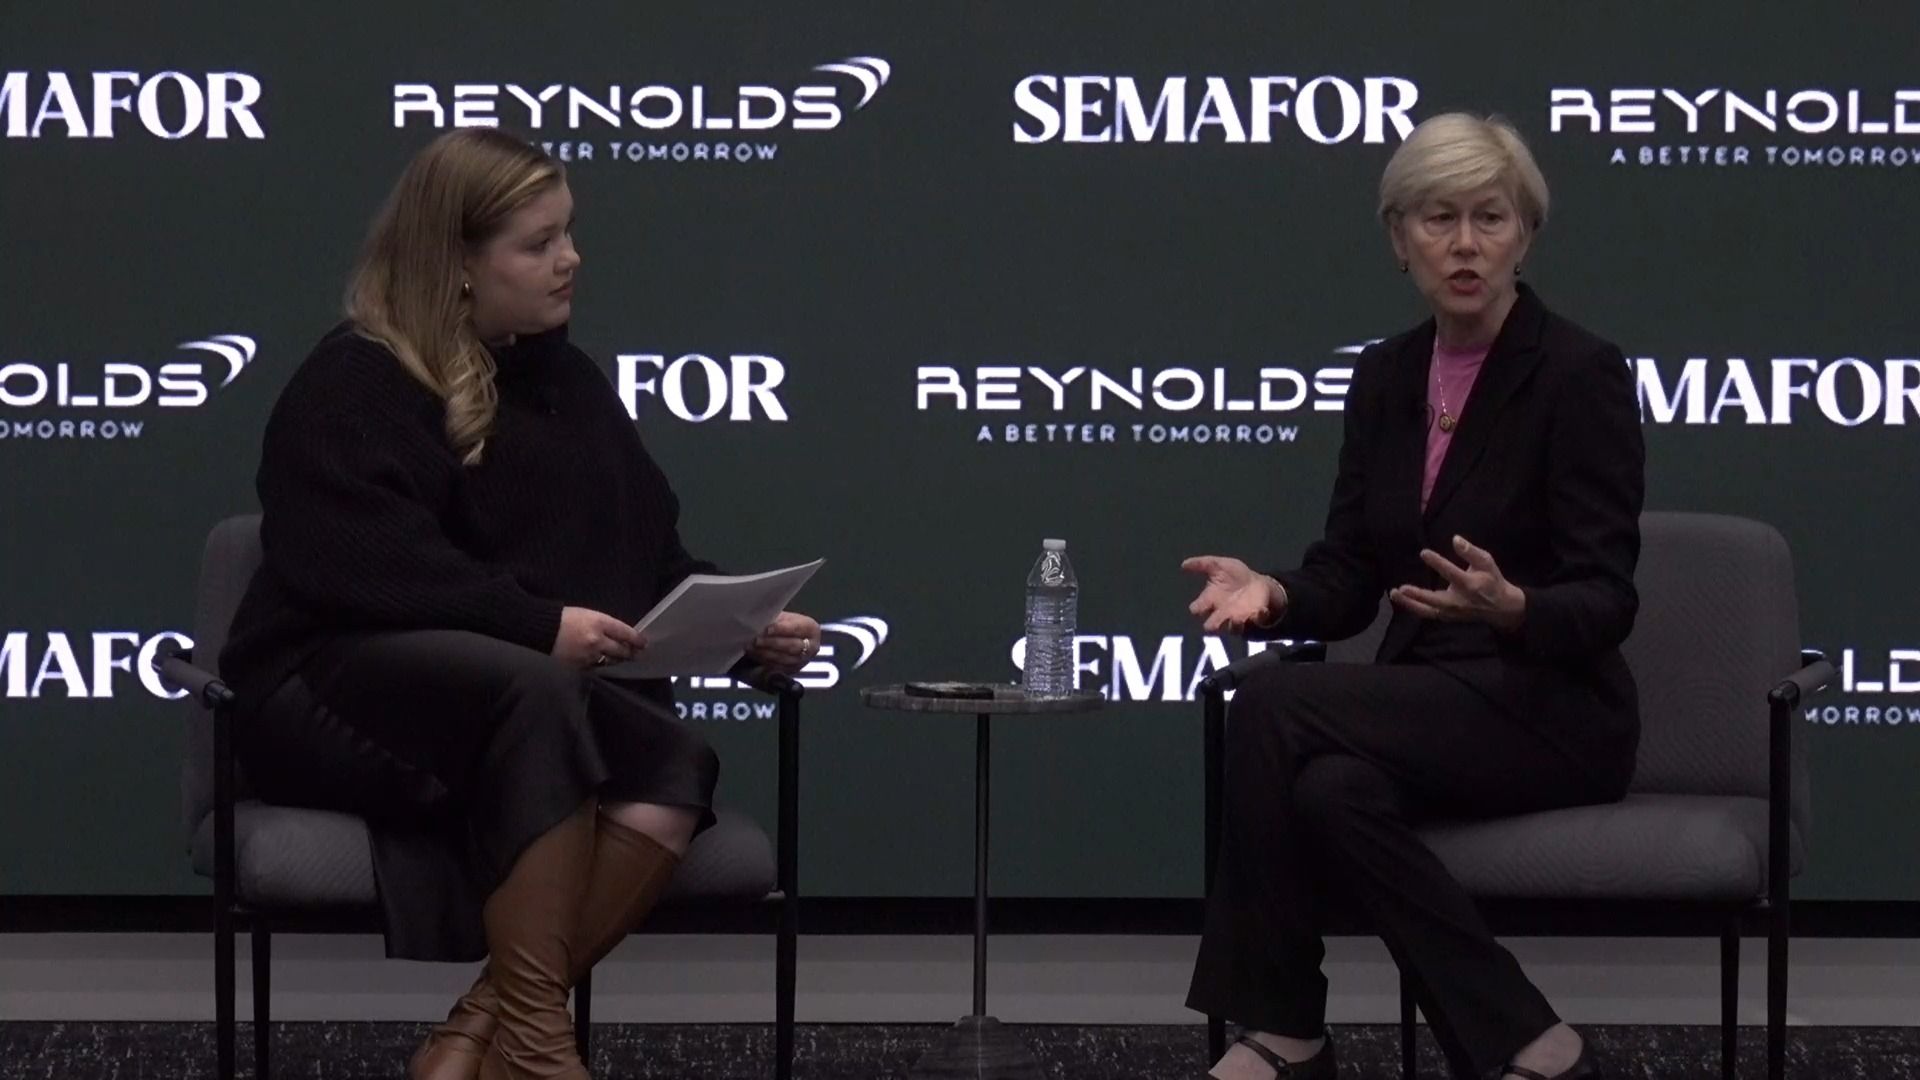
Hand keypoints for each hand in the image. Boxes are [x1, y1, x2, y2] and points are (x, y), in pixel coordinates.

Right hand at [553, 606, 646, 669]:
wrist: (539, 631)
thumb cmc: (561, 618)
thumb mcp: (585, 614)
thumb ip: (602, 624)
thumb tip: (616, 634)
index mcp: (599, 623)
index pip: (625, 632)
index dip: (637, 639)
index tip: (643, 643)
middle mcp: (597, 640)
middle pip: (621, 650)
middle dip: (630, 652)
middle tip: (637, 654)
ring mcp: (589, 656)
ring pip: (610, 661)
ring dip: (617, 660)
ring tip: (622, 659)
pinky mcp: (580, 667)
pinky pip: (596, 667)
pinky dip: (601, 665)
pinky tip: (603, 663)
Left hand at [747, 610, 821, 673]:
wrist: (787, 637)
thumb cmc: (785, 624)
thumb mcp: (783, 617)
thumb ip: (776, 620)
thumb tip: (763, 622)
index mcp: (811, 629)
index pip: (797, 629)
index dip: (782, 629)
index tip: (767, 628)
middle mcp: (811, 647)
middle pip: (791, 646)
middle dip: (772, 643)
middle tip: (756, 639)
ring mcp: (803, 661)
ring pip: (783, 659)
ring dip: (765, 653)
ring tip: (751, 646)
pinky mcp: (792, 670)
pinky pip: (777, 667)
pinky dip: (764, 660)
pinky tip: (754, 654)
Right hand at [1181, 555, 1286, 633]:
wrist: (1255, 581)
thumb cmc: (1232, 575)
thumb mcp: (1218, 565)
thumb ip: (1201, 564)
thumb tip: (1183, 564)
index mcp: (1210, 599)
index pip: (1197, 609)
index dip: (1197, 609)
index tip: (1198, 607)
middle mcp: (1221, 612)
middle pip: (1212, 626)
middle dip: (1214, 625)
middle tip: (1216, 622)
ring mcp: (1238, 617)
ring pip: (1233, 629)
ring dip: (1235, 625)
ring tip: (1237, 618)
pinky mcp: (1254, 616)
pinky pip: (1256, 621)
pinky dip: (1259, 617)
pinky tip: (1261, 610)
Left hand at [1390, 535, 1526, 630]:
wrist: (1500, 608)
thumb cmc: (1491, 580)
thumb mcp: (1487, 562)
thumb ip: (1471, 551)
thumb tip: (1455, 538)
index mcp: (1469, 584)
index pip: (1451, 573)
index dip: (1437, 563)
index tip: (1423, 552)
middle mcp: (1459, 601)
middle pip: (1435, 599)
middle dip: (1418, 595)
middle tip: (1401, 588)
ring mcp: (1452, 612)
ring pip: (1428, 610)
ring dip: (1410, 603)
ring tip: (1394, 594)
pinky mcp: (1447, 617)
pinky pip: (1428, 614)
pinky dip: (1414, 608)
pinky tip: (1402, 600)